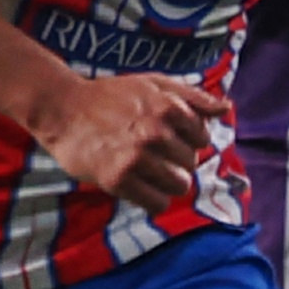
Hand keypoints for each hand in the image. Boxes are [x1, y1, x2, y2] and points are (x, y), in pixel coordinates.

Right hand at [33, 72, 222, 214]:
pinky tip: (141, 188)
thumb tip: (226, 108)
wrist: (62, 108)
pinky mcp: (118, 180)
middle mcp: (155, 134)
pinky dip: (153, 200)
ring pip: (179, 186)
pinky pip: (156, 203)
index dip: (188, 140)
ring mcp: (137, 158)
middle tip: (153, 155)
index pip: (203, 138)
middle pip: (192, 164)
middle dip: (177, 162)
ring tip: (149, 173)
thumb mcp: (153, 84)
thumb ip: (193, 97)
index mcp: (168, 109)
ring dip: (167, 183)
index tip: (170, 138)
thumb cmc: (110, 95)